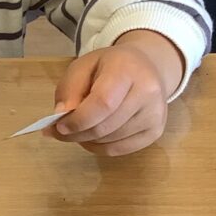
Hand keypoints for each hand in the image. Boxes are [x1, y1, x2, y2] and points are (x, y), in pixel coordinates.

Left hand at [48, 30, 183, 156]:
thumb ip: (69, 89)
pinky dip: (100, 148)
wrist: (145, 67)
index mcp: (127, 69)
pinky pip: (121, 149)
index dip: (79, 119)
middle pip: (107, 125)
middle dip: (78, 134)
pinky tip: (91, 138)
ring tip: (76, 131)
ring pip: (112, 140)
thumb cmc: (109, 66)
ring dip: (87, 141)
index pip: (103, 102)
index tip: (59, 126)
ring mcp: (155, 114)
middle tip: (59, 133)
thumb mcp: (83, 66)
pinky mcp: (156, 130)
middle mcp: (148, 91)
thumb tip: (61, 117)